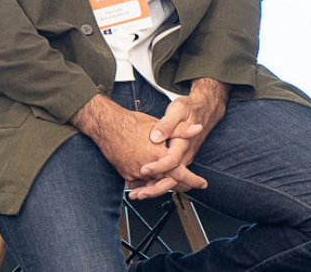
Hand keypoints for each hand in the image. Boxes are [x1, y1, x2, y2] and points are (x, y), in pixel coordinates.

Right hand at [72, 95, 206, 195]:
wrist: (108, 126)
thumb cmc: (133, 124)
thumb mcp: (160, 124)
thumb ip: (180, 130)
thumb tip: (198, 129)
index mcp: (157, 157)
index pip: (179, 174)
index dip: (193, 180)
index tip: (202, 184)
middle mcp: (146, 169)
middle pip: (167, 183)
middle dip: (180, 184)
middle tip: (191, 184)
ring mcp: (134, 174)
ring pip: (154, 186)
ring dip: (164, 186)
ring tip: (175, 183)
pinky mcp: (126, 175)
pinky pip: (141, 185)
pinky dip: (149, 185)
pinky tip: (155, 182)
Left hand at [132, 79, 226, 197]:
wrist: (205, 109)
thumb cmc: (189, 109)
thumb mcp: (178, 110)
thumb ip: (167, 124)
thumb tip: (156, 136)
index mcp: (183, 144)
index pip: (172, 161)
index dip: (157, 167)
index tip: (143, 169)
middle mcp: (185, 156)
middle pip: (172, 179)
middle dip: (154, 189)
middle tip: (137, 194)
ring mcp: (182, 159)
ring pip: (170, 180)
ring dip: (153, 189)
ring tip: (135, 194)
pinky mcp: (179, 160)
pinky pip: (169, 176)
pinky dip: (155, 183)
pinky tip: (140, 185)